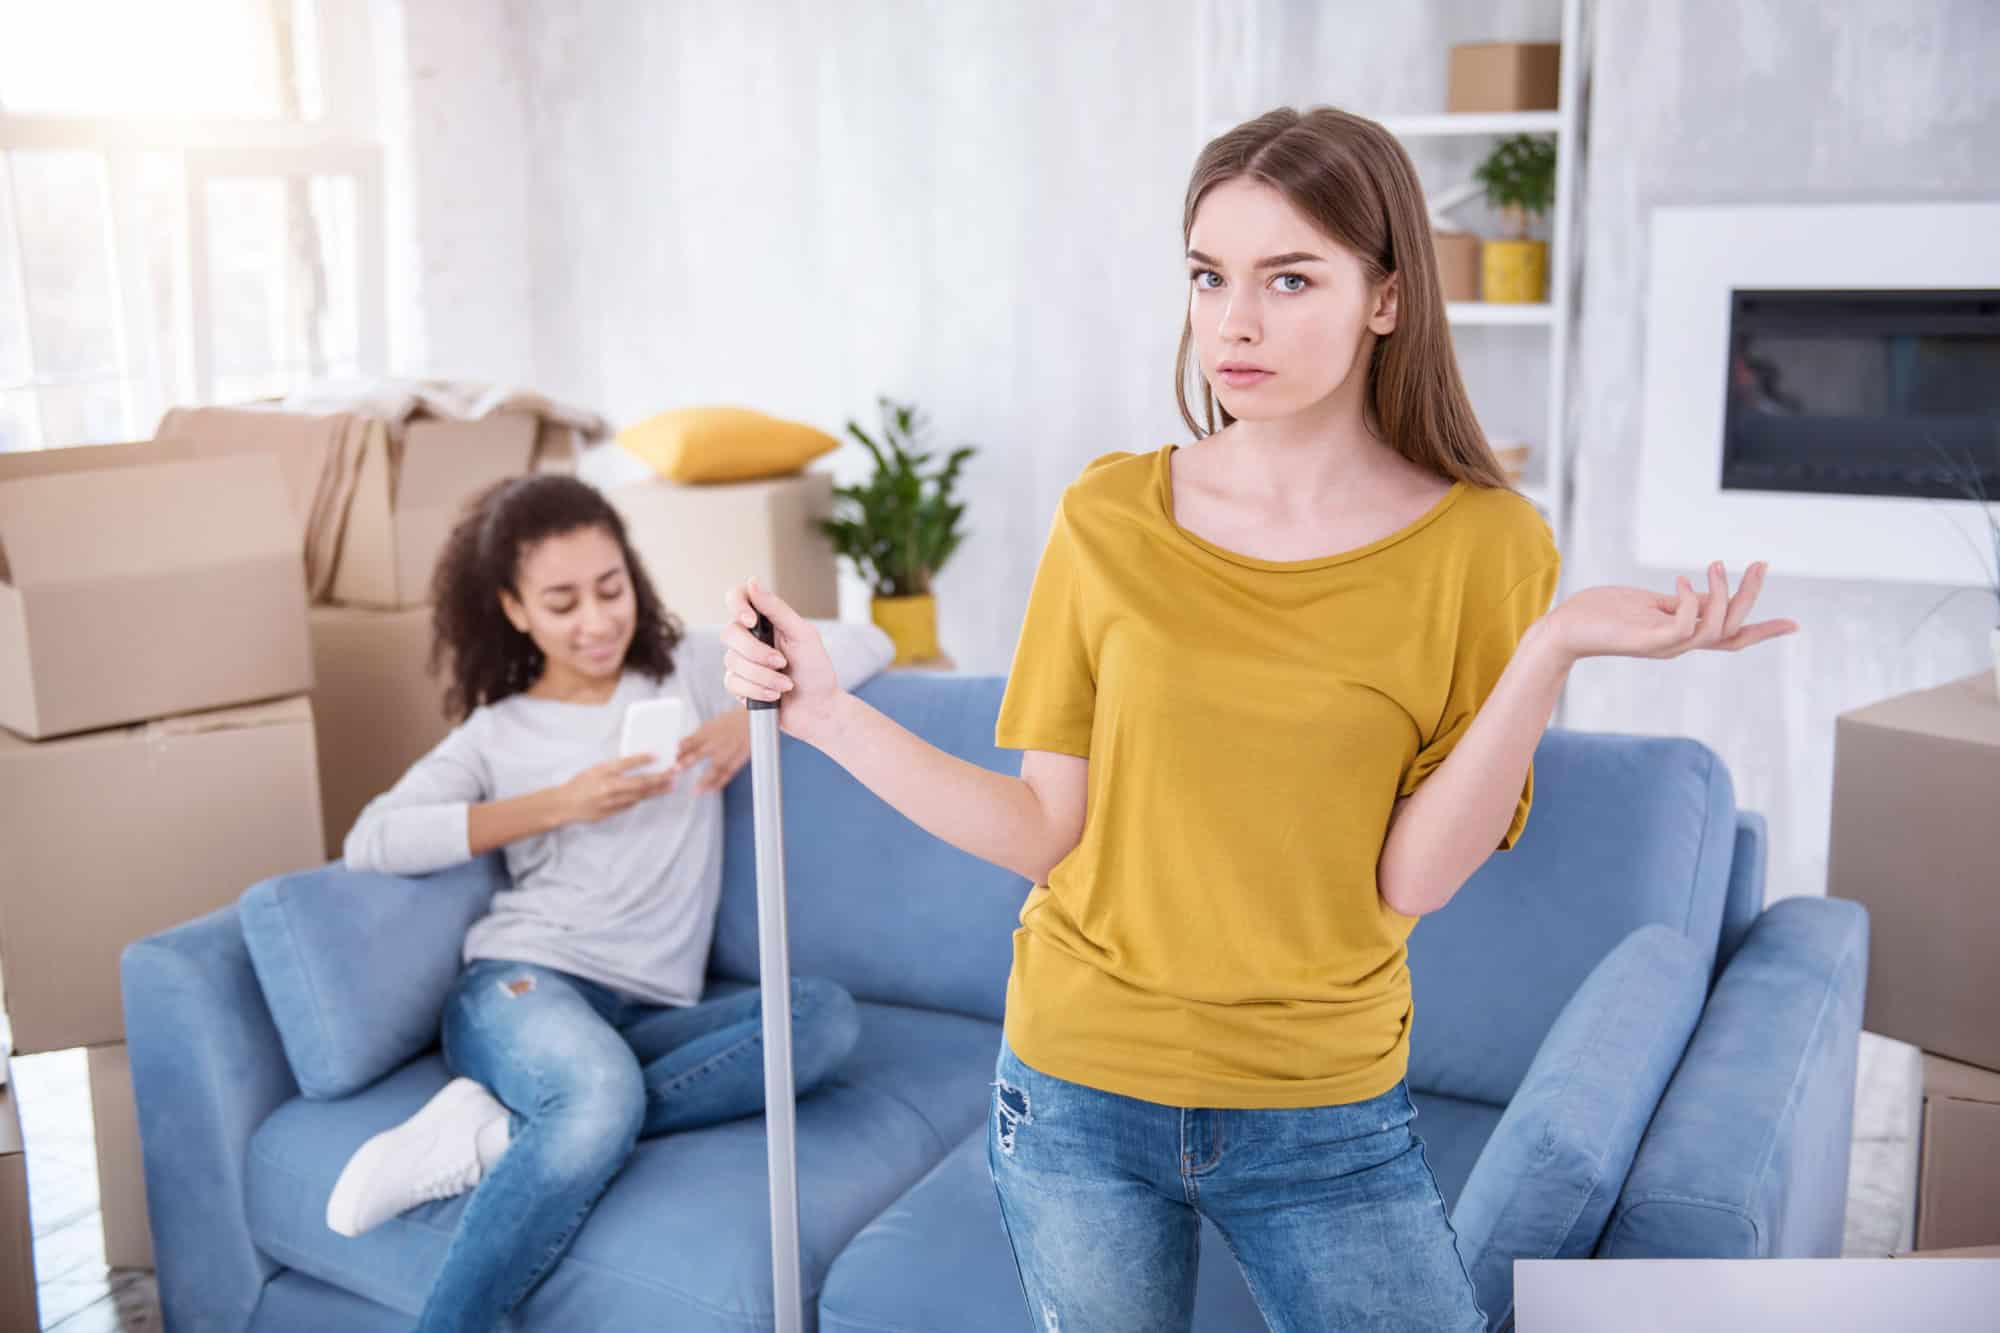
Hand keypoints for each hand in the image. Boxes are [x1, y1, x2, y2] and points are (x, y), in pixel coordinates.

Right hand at [551, 754, 677, 825]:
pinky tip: (654, 793)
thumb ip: (615, 767)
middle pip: (638, 783)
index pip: (625, 764)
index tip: (657, 755)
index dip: (641, 759)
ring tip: (670, 784)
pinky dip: (643, 798)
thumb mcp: (596, 769)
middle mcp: (607, 788)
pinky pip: (631, 804)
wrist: (565, 805)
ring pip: (638, 796)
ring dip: (656, 790)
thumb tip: (638, 763)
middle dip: (658, 778)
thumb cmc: (580, 783)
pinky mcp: (611, 813)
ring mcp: (610, 803)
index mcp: (602, 773)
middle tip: (673, 772)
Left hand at [669, 710, 750, 793]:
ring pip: (717, 766)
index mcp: (711, 731)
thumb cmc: (730, 722)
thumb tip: (679, 746)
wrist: (752, 718)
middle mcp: (720, 741)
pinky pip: (730, 772)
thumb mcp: (711, 724)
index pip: (692, 741)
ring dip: (706, 779)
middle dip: (688, 761)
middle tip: (675, 770)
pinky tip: (711, 791)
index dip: (681, 749)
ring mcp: (730, 750)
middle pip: (702, 752)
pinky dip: (721, 782)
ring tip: (696, 791)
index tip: (672, 757)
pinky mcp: (740, 758)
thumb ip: (696, 737)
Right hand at [720, 576, 842, 737]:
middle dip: (757, 653)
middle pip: (729, 633)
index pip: (737, 598)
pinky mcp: (739, 685)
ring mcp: (742, 661)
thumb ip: (777, 609)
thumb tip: (752, 582)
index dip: (736, 604)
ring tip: (786, 685)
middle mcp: (750, 638)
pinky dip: (757, 691)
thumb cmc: (815, 670)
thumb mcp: (803, 635)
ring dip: (763, 677)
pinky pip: (733, 683)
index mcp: (766, 620)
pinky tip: (774, 696)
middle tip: (782, 663)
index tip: (751, 620)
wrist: (818, 709)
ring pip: (732, 662)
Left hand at [1544, 560, 1799, 664]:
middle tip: (1759, 564)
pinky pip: (1683, 628)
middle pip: (1731, 630)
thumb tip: (1702, 593)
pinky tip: (1682, 582)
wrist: (1562, 629)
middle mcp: (1678, 645)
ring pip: (1713, 630)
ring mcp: (1663, 645)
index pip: (1731, 637)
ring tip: (1713, 565)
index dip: (1763, 631)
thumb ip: (1676, 603)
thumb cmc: (1600, 613)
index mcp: (1681, 635)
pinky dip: (1690, 603)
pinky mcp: (1645, 641)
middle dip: (1750, 597)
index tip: (1794, 624)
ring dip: (1721, 595)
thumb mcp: (1648, 604)